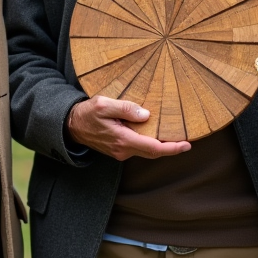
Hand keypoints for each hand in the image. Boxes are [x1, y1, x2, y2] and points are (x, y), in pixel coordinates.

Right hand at [66, 96, 190, 160]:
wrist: (70, 126)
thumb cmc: (87, 113)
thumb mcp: (104, 104)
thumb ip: (125, 109)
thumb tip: (146, 114)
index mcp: (123, 140)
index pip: (154, 148)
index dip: (172, 148)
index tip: (187, 144)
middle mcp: (123, 150)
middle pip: (153, 153)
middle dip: (171, 148)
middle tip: (187, 141)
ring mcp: (120, 152)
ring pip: (145, 151)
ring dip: (159, 145)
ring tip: (173, 135)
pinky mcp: (118, 149)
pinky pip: (138, 148)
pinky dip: (149, 143)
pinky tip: (154, 133)